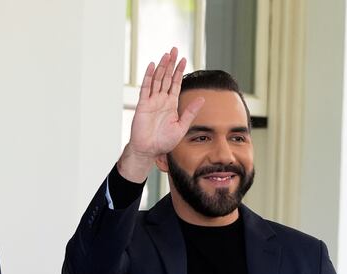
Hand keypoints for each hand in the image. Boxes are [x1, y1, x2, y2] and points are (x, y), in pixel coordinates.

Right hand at [117, 47, 204, 182]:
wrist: (148, 150)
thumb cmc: (164, 142)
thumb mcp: (182, 126)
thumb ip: (190, 112)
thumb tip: (202, 99)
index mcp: (171, 104)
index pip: (176, 83)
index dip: (179, 71)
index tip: (183, 59)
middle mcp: (161, 100)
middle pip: (166, 77)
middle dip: (171, 64)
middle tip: (174, 50)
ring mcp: (151, 101)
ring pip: (157, 80)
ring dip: (161, 67)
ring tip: (166, 54)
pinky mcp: (143, 105)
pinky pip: (146, 88)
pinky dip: (148, 76)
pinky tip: (152, 66)